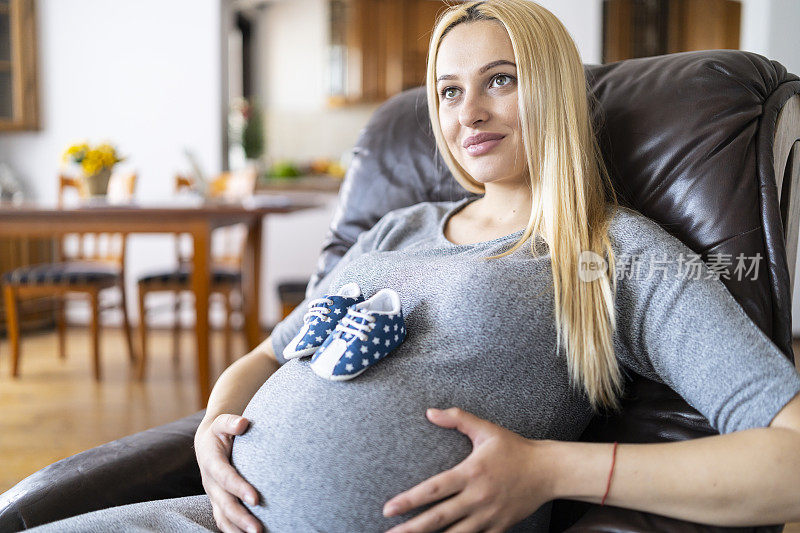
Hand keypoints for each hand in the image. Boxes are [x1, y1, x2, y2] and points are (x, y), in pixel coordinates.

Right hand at [195, 414, 261, 532]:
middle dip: (241, 517)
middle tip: (258, 529)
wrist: (207, 444)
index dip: (239, 488)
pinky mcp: (218, 502)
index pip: (226, 477)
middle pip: (225, 504)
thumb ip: (230, 422)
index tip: (256, 499)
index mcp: (212, 462)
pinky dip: (234, 531)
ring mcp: (214, 494)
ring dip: (238, 528)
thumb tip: (243, 422)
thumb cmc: (220, 432)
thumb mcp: (221, 423)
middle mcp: (211, 482)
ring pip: (223, 516)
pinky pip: (224, 520)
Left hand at [382, 407, 553, 532]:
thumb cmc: (514, 448)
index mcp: (470, 473)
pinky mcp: (499, 528)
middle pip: (438, 518)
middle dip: (412, 529)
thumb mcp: (486, 430)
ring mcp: (488, 516)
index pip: (433, 489)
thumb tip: (429, 412)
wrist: (548, 471)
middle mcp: (477, 497)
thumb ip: (457, 419)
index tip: (388, 509)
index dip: (409, 500)